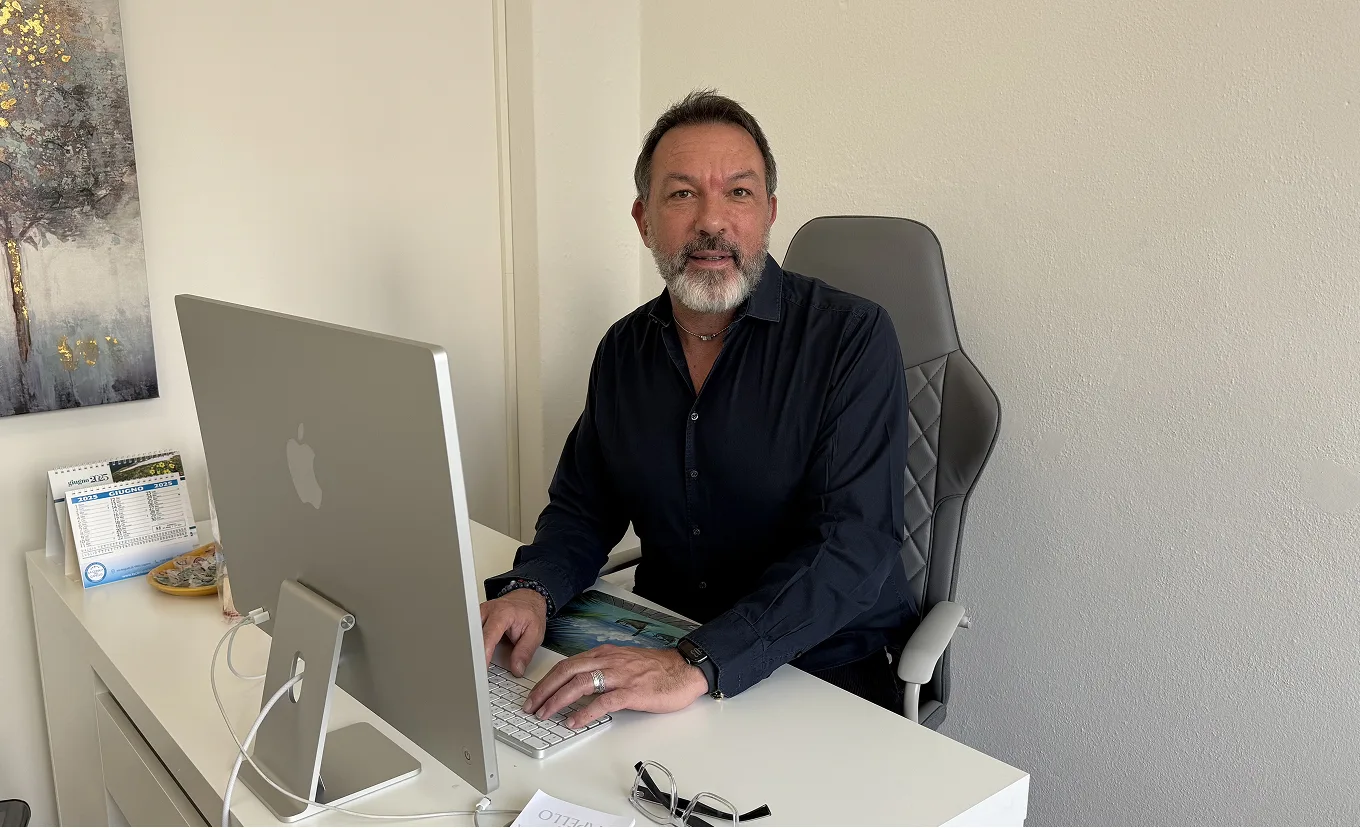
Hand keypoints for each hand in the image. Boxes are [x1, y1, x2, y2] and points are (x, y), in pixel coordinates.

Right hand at [479, 588, 547, 675]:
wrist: (527, 599)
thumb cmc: (530, 613)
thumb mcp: (535, 633)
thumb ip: (525, 652)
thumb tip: (516, 669)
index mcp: (502, 614)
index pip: (488, 636)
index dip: (483, 654)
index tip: (481, 668)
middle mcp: (487, 612)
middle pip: (473, 635)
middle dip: (472, 654)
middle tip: (475, 672)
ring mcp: (479, 614)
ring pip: (469, 635)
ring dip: (471, 650)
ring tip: (474, 667)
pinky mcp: (476, 620)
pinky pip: (471, 634)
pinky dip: (472, 646)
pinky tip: (474, 657)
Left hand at [522, 645, 708, 728]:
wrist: (685, 669)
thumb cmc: (657, 668)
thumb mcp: (624, 662)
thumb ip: (603, 669)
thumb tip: (581, 685)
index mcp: (605, 654)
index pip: (567, 664)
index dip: (547, 680)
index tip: (534, 695)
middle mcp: (609, 662)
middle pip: (567, 672)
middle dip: (544, 689)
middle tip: (531, 706)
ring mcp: (620, 676)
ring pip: (581, 684)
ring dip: (558, 700)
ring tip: (546, 714)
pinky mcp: (632, 692)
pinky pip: (603, 702)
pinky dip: (585, 712)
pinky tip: (574, 722)